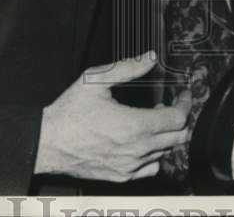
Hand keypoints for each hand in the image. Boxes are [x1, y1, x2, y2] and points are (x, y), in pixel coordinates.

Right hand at [34, 53, 189, 180]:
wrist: (47, 143)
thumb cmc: (69, 113)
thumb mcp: (96, 81)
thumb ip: (127, 68)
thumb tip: (149, 58)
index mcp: (134, 126)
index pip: (177, 119)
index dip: (185, 104)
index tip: (183, 94)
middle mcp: (136, 150)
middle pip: (178, 137)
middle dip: (180, 118)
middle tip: (172, 104)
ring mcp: (130, 166)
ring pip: (166, 152)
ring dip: (166, 135)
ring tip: (153, 119)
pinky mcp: (121, 176)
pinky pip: (151, 168)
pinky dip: (155, 154)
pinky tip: (143, 141)